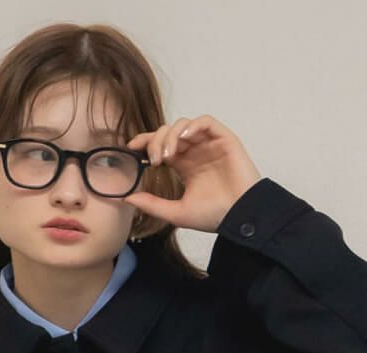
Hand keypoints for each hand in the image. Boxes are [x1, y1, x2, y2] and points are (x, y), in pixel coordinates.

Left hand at [123, 117, 262, 235]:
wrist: (240, 217)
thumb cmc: (214, 216)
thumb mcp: (176, 212)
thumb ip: (152, 204)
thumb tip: (126, 198)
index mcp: (184, 165)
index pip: (160, 145)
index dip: (145, 142)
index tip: (131, 148)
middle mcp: (195, 151)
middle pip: (168, 132)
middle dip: (156, 141)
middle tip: (154, 160)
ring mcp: (209, 144)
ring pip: (183, 124)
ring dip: (171, 135)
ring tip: (168, 155)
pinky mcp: (223, 139)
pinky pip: (205, 121)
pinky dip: (192, 125)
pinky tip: (184, 138)